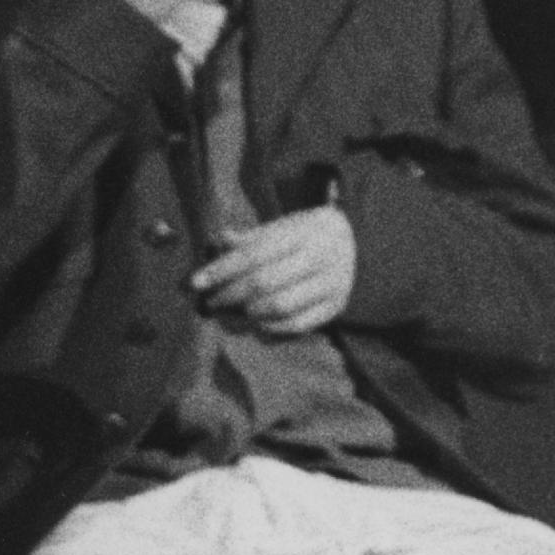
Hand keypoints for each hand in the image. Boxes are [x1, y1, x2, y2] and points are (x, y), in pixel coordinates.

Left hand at [191, 205, 356, 334]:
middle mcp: (322, 257)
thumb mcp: (282, 227)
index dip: (221, 270)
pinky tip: (255, 321)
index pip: (254, 254)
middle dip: (229, 294)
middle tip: (209, 302)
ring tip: (231, 311)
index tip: (194, 283)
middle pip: (264, 282)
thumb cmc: (307, 236)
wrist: (360, 245)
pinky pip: (297, 325)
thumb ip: (249, 239)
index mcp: (304, 231)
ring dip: (248, 312)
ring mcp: (332, 284)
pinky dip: (270, 327)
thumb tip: (214, 244)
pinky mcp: (335, 308)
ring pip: (280, 306)